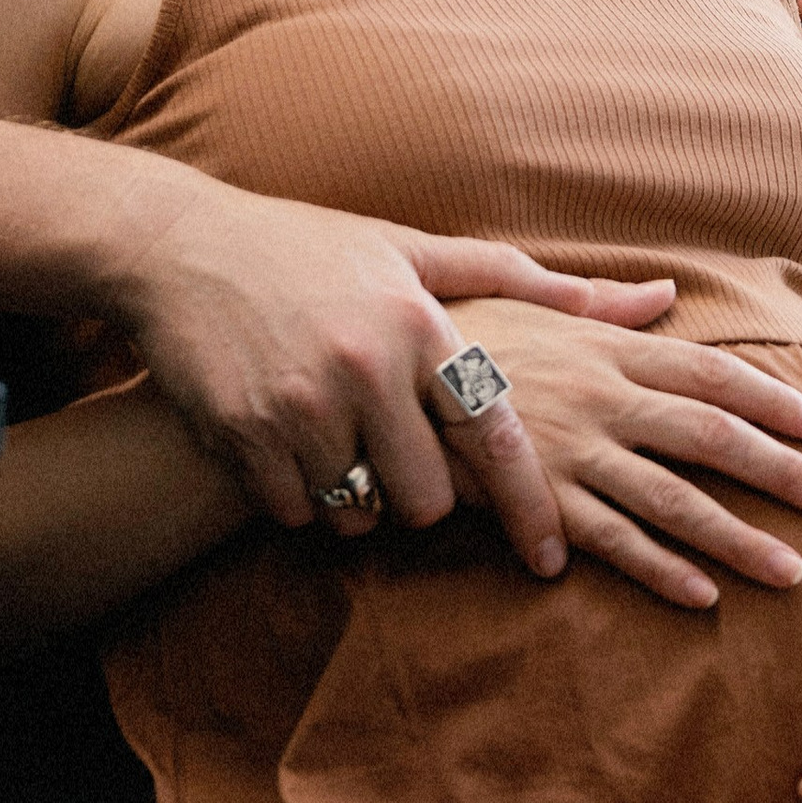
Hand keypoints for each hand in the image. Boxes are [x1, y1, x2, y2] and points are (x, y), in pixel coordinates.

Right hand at [100, 168, 670, 575]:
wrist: (183, 248)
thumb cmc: (310, 247)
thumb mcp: (411, 248)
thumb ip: (513, 278)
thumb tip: (618, 293)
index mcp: (419, 322)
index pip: (493, 434)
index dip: (527, 504)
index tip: (550, 555)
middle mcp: (366, 367)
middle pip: (428, 498)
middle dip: (427, 499)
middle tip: (407, 468)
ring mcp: (300, 406)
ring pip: (360, 515)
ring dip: (359, 502)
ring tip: (345, 452)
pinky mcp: (243, 437)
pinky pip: (295, 513)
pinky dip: (300, 499)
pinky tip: (292, 453)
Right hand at [447, 294, 801, 609]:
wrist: (389, 371)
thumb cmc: (469, 331)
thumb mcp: (542, 303)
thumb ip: (611, 303)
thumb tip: (665, 289)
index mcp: (613, 348)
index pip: (713, 373)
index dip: (772, 401)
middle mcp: (606, 397)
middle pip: (712, 435)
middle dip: (780, 471)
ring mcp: (575, 451)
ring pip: (675, 499)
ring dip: (737, 537)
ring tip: (791, 571)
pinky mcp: (541, 500)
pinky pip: (612, 542)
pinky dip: (661, 571)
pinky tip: (704, 597)